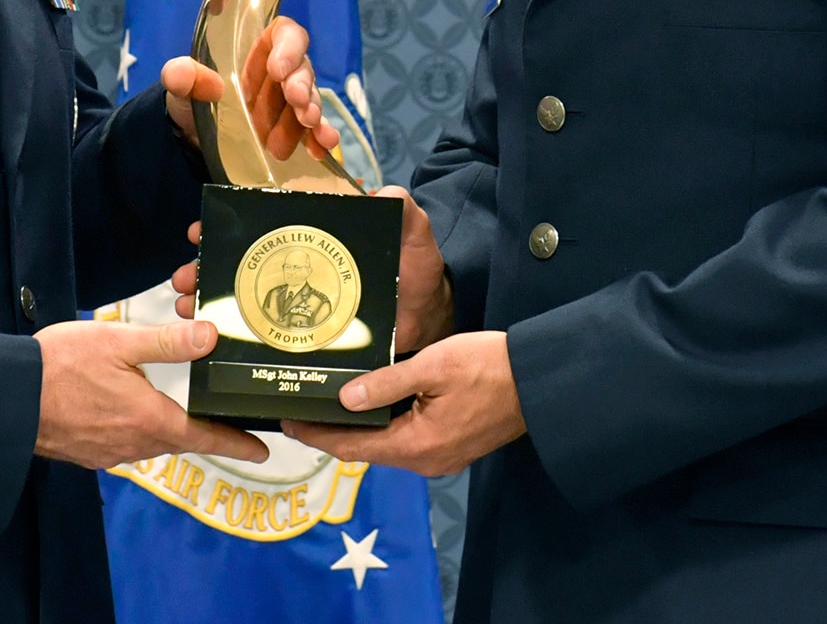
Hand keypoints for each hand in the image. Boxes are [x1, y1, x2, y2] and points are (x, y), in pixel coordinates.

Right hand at [34, 319, 268, 469]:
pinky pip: (125, 444)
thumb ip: (167, 342)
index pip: (205, 437)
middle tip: (226, 421)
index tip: (263, 450)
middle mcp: (133, 445)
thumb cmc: (60, 366)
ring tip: (182, 412)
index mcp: (149, 419)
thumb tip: (210, 336)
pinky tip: (132, 412)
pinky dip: (139, 430)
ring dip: (169, 429)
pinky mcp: (87, 453)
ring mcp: (108, 453)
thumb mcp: (118, 341)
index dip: (237, 443)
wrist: (7, 399)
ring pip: (152, 443)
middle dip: (203, 432)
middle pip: (180, 440)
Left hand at [160, 15, 338, 161]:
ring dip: (310, 112)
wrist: (194, 138)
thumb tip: (181, 74)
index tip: (279, 70)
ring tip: (306, 126)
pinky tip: (323, 146)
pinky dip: (321, 136)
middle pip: (302, 68)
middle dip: (302, 85)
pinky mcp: (293, 129)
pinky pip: (314, 128)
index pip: (283, 33)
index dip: (288, 46)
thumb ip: (180, 75)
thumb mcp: (182, 86)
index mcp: (256, 50)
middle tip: (297, 104)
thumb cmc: (193, 98)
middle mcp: (279, 72)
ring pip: (309, 100)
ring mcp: (289, 102)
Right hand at [170, 185, 452, 352]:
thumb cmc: (418, 271)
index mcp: (316, 235)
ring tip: (187, 308)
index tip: (199, 231)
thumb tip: (382, 192)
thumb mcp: (414, 233)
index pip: (262, 224)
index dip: (228, 225)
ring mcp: (299, 300)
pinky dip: (234, 335)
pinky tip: (210, 341)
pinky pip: (264, 332)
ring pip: (244, 296)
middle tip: (185, 277)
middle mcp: (300, 265)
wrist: (428, 319)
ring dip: (209, 300)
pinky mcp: (304, 334)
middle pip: (243, 261)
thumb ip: (404, 210)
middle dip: (205, 266)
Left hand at [280, 331, 524, 476]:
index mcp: (417, 446)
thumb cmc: (488, 366)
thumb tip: (345, 399)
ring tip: (325, 404)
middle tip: (299, 407)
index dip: (317, 436)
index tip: (287, 421)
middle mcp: (426, 461)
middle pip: (367, 450)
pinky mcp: (451, 446)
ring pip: (386, 445)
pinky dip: (382, 426)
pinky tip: (367, 406)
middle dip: (332, 432)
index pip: (354, 448)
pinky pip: (406, 440)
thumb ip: (387, 383)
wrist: (540, 381)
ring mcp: (440, 457)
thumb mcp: (433, 366)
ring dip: (357, 429)